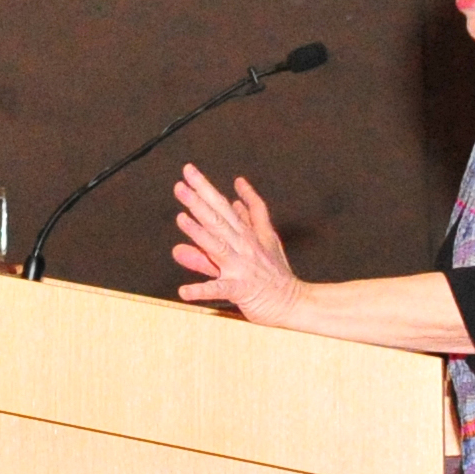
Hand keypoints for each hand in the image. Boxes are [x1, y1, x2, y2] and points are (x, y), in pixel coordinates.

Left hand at [170, 163, 303, 324]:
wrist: (294, 303)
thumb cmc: (275, 273)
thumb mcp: (266, 241)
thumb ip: (249, 220)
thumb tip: (235, 199)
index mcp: (245, 235)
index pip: (222, 206)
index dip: (205, 188)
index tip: (188, 171)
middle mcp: (243, 246)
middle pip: (218, 220)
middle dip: (199, 202)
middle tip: (180, 185)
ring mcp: (242, 268)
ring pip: (218, 247)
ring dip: (199, 233)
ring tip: (180, 219)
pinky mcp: (241, 290)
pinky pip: (219, 290)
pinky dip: (202, 290)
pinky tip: (184, 291)